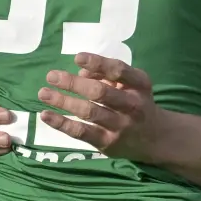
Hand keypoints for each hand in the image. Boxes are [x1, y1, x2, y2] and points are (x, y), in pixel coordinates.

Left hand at [37, 53, 164, 161]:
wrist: (156, 138)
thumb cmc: (138, 103)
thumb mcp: (132, 83)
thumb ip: (108, 74)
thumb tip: (80, 72)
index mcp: (139, 84)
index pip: (118, 70)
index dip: (97, 63)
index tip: (76, 57)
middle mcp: (132, 105)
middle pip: (100, 92)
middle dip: (73, 83)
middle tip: (51, 76)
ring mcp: (120, 125)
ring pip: (88, 112)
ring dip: (63, 102)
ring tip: (44, 93)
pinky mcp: (108, 142)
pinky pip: (82, 132)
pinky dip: (62, 123)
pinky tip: (46, 115)